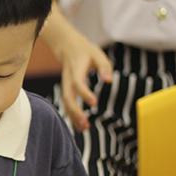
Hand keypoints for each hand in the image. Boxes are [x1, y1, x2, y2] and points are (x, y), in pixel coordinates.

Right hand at [38, 0, 112, 131]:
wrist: (68, 47)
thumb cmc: (85, 51)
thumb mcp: (98, 54)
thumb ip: (104, 67)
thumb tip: (110, 80)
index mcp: (75, 70)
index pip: (78, 84)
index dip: (85, 93)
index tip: (94, 102)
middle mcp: (68, 80)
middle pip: (68, 97)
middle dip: (75, 111)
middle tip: (85, 123)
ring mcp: (65, 86)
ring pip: (66, 103)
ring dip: (73, 116)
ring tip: (84, 128)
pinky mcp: (67, 90)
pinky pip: (67, 104)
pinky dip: (72, 115)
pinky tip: (80, 126)